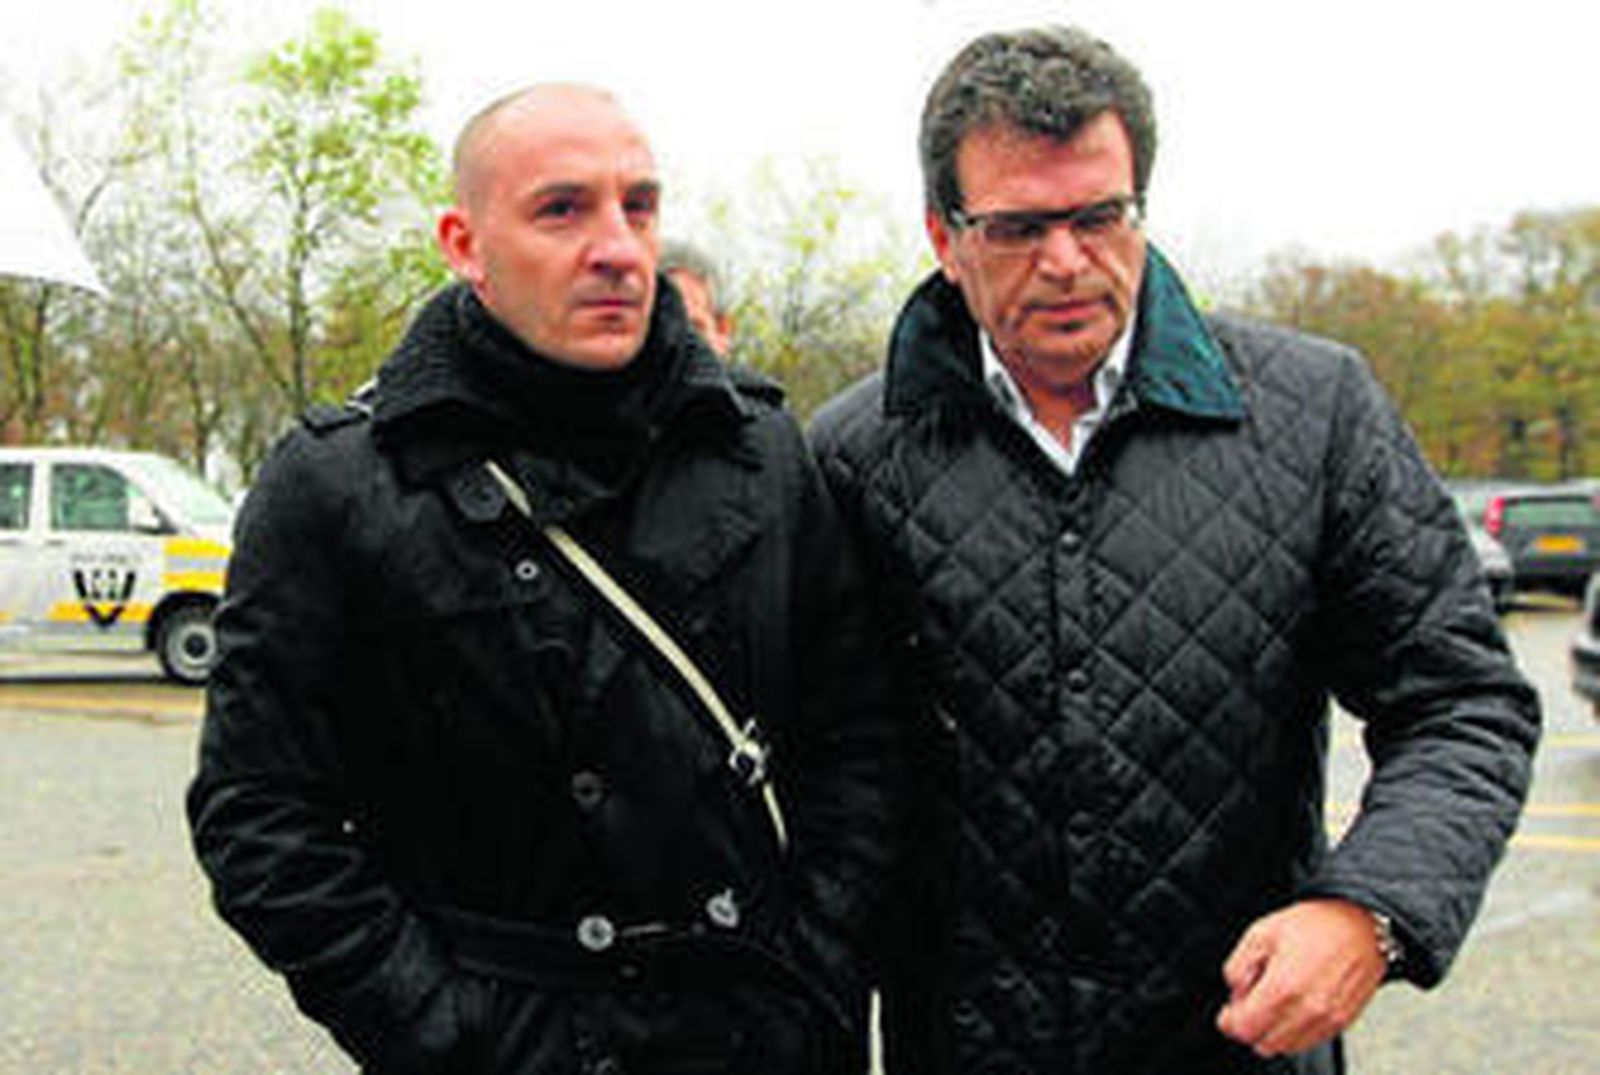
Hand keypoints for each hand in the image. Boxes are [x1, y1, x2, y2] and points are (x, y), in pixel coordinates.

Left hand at [1215, 898, 1387, 1056]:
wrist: (1360, 925)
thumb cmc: (1314, 925)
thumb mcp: (1260, 933)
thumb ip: (1237, 967)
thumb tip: (1235, 993)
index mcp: (1283, 988)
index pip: (1244, 1029)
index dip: (1229, 1021)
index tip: (1228, 1013)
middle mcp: (1307, 1010)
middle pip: (1263, 1043)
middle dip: (1251, 1026)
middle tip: (1251, 1003)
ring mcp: (1328, 1020)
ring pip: (1287, 1047)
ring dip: (1273, 1032)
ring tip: (1276, 1001)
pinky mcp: (1342, 1022)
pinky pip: (1310, 1041)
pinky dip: (1295, 1031)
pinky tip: (1295, 1005)